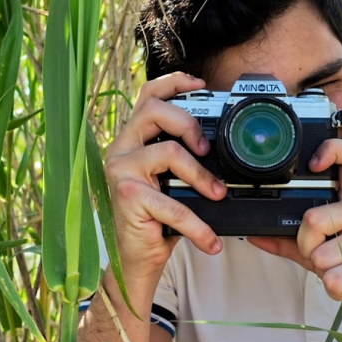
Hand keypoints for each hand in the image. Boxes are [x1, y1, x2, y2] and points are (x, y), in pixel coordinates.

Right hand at [104, 72, 226, 283]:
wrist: (137, 259)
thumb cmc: (158, 217)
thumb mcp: (174, 182)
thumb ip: (186, 158)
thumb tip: (222, 146)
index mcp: (134, 139)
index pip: (147, 96)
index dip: (173, 83)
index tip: (200, 84)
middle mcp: (121, 149)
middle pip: (152, 110)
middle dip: (187, 123)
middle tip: (207, 149)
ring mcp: (120, 171)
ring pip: (167, 151)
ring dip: (200, 175)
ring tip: (217, 195)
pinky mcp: (127, 196)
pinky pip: (171, 202)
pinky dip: (197, 224)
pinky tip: (210, 240)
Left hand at [248, 139, 341, 330]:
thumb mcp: (323, 253)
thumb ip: (291, 241)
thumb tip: (255, 234)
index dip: (331, 150)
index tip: (313, 165)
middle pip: (312, 218)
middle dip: (308, 249)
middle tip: (327, 258)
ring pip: (322, 255)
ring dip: (325, 274)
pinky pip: (336, 278)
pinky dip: (336, 289)